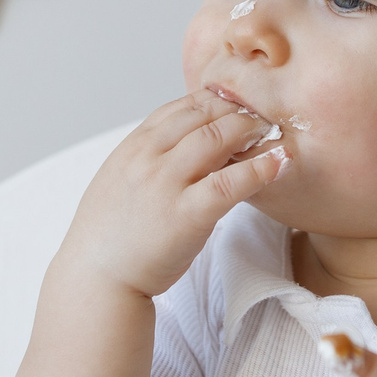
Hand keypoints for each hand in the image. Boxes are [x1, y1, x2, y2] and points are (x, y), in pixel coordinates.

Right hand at [50, 89, 287, 299]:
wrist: (96, 277)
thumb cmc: (110, 234)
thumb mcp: (120, 179)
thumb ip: (148, 156)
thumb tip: (179, 143)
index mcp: (134, 146)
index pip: (181, 106)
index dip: (215, 100)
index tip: (238, 103)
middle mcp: (149, 158)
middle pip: (203, 115)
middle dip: (237, 110)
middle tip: (263, 115)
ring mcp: (166, 184)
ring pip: (218, 139)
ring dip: (252, 130)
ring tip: (274, 132)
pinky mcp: (187, 215)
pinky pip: (230, 183)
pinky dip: (260, 168)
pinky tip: (279, 162)